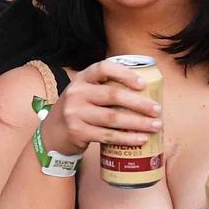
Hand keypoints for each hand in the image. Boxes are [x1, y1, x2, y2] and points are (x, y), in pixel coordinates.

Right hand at [38, 59, 162, 154]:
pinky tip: (141, 139)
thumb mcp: (84, 94)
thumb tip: (145, 93)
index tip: (143, 84)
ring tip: (156, 126)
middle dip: (139, 103)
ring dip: (138, 123)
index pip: (103, 68)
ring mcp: (75, 113)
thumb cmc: (77, 111)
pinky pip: (108, 136)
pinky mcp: (77, 132)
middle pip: (112, 95)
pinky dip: (127, 138)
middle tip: (157, 110)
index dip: (124, 74)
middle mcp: (76, 93)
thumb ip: (104, 89)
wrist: (51, 135)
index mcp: (81, 79)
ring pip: (113, 118)